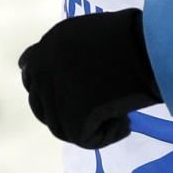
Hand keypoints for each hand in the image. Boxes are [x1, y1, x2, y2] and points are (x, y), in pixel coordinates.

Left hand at [18, 8, 162, 148]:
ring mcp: (54, 99)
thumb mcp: (86, 32)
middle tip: (91, 109)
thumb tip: (64, 77)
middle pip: (41, 105)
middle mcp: (41, 73)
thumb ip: (66, 52)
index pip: (30, 74)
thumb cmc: (126, 34)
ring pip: (62, 126)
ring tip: (116, 115)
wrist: (143, 46)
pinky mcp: (73, 122)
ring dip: (85, 125)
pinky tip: (126, 123)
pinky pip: (87, 139)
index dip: (47, 86)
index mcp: (44, 48)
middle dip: (62, 109)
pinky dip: (108, 135)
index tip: (67, 91)